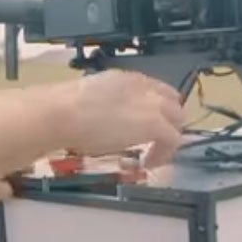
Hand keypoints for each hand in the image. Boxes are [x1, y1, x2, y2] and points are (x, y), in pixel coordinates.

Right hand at [52, 69, 186, 167]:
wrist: (64, 112)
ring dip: (168, 137)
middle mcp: (144, 87)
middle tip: (154, 141)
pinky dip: (164, 153)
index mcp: (128, 79)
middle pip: (173, 104)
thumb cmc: (64, 108)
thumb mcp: (93, 98)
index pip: (156, 90)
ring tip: (152, 154)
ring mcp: (152, 104)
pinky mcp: (155, 124)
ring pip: (177, 120)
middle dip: (168, 123)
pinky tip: (148, 163)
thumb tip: (107, 119)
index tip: (145, 125)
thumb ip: (108, 104)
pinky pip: (172, 139)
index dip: (156, 109)